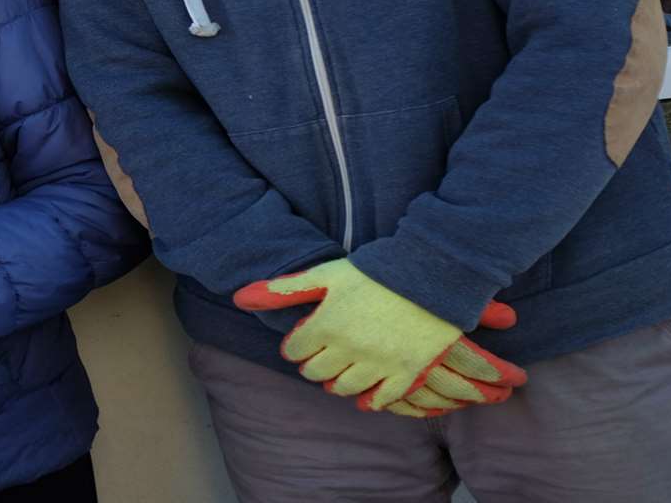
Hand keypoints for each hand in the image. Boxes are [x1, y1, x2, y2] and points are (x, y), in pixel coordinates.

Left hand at [232, 260, 525, 411]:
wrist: (431, 274)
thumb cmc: (375, 271)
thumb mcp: (327, 274)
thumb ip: (285, 289)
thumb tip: (239, 297)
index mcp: (325, 325)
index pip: (294, 352)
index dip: (296, 345)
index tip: (304, 338)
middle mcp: (348, 349)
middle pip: (316, 373)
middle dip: (314, 363)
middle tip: (322, 353)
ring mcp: (378, 364)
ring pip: (344, 388)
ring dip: (337, 381)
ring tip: (341, 369)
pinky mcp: (406, 373)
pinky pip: (380, 399)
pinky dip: (370, 398)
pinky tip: (367, 392)